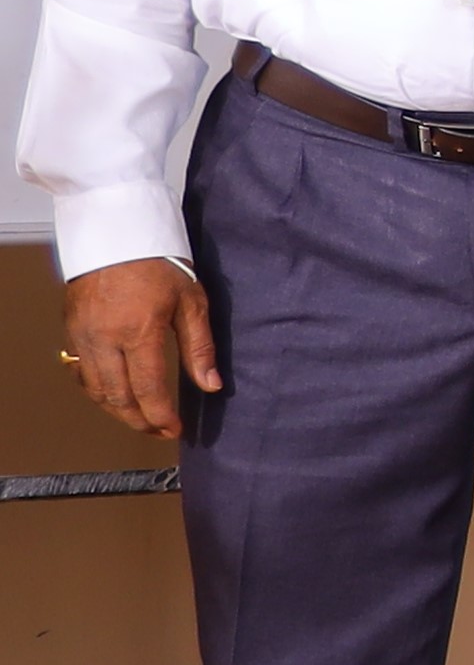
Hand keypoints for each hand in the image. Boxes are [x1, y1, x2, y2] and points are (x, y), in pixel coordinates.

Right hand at [60, 256, 214, 444]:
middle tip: (159, 431)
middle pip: (117, 397)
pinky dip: (98, 391)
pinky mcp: (71, 330)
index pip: (148, 389)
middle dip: (139, 421)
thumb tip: (211, 385)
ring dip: (117, 410)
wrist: (115, 233)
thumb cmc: (158, 262)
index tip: (175, 430)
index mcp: (138, 331)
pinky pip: (81, 372)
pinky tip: (116, 395)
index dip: (161, 416)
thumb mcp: (191, 301)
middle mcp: (104, 338)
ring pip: (95, 390)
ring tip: (141, 419)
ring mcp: (82, 335)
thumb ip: (200, 347)